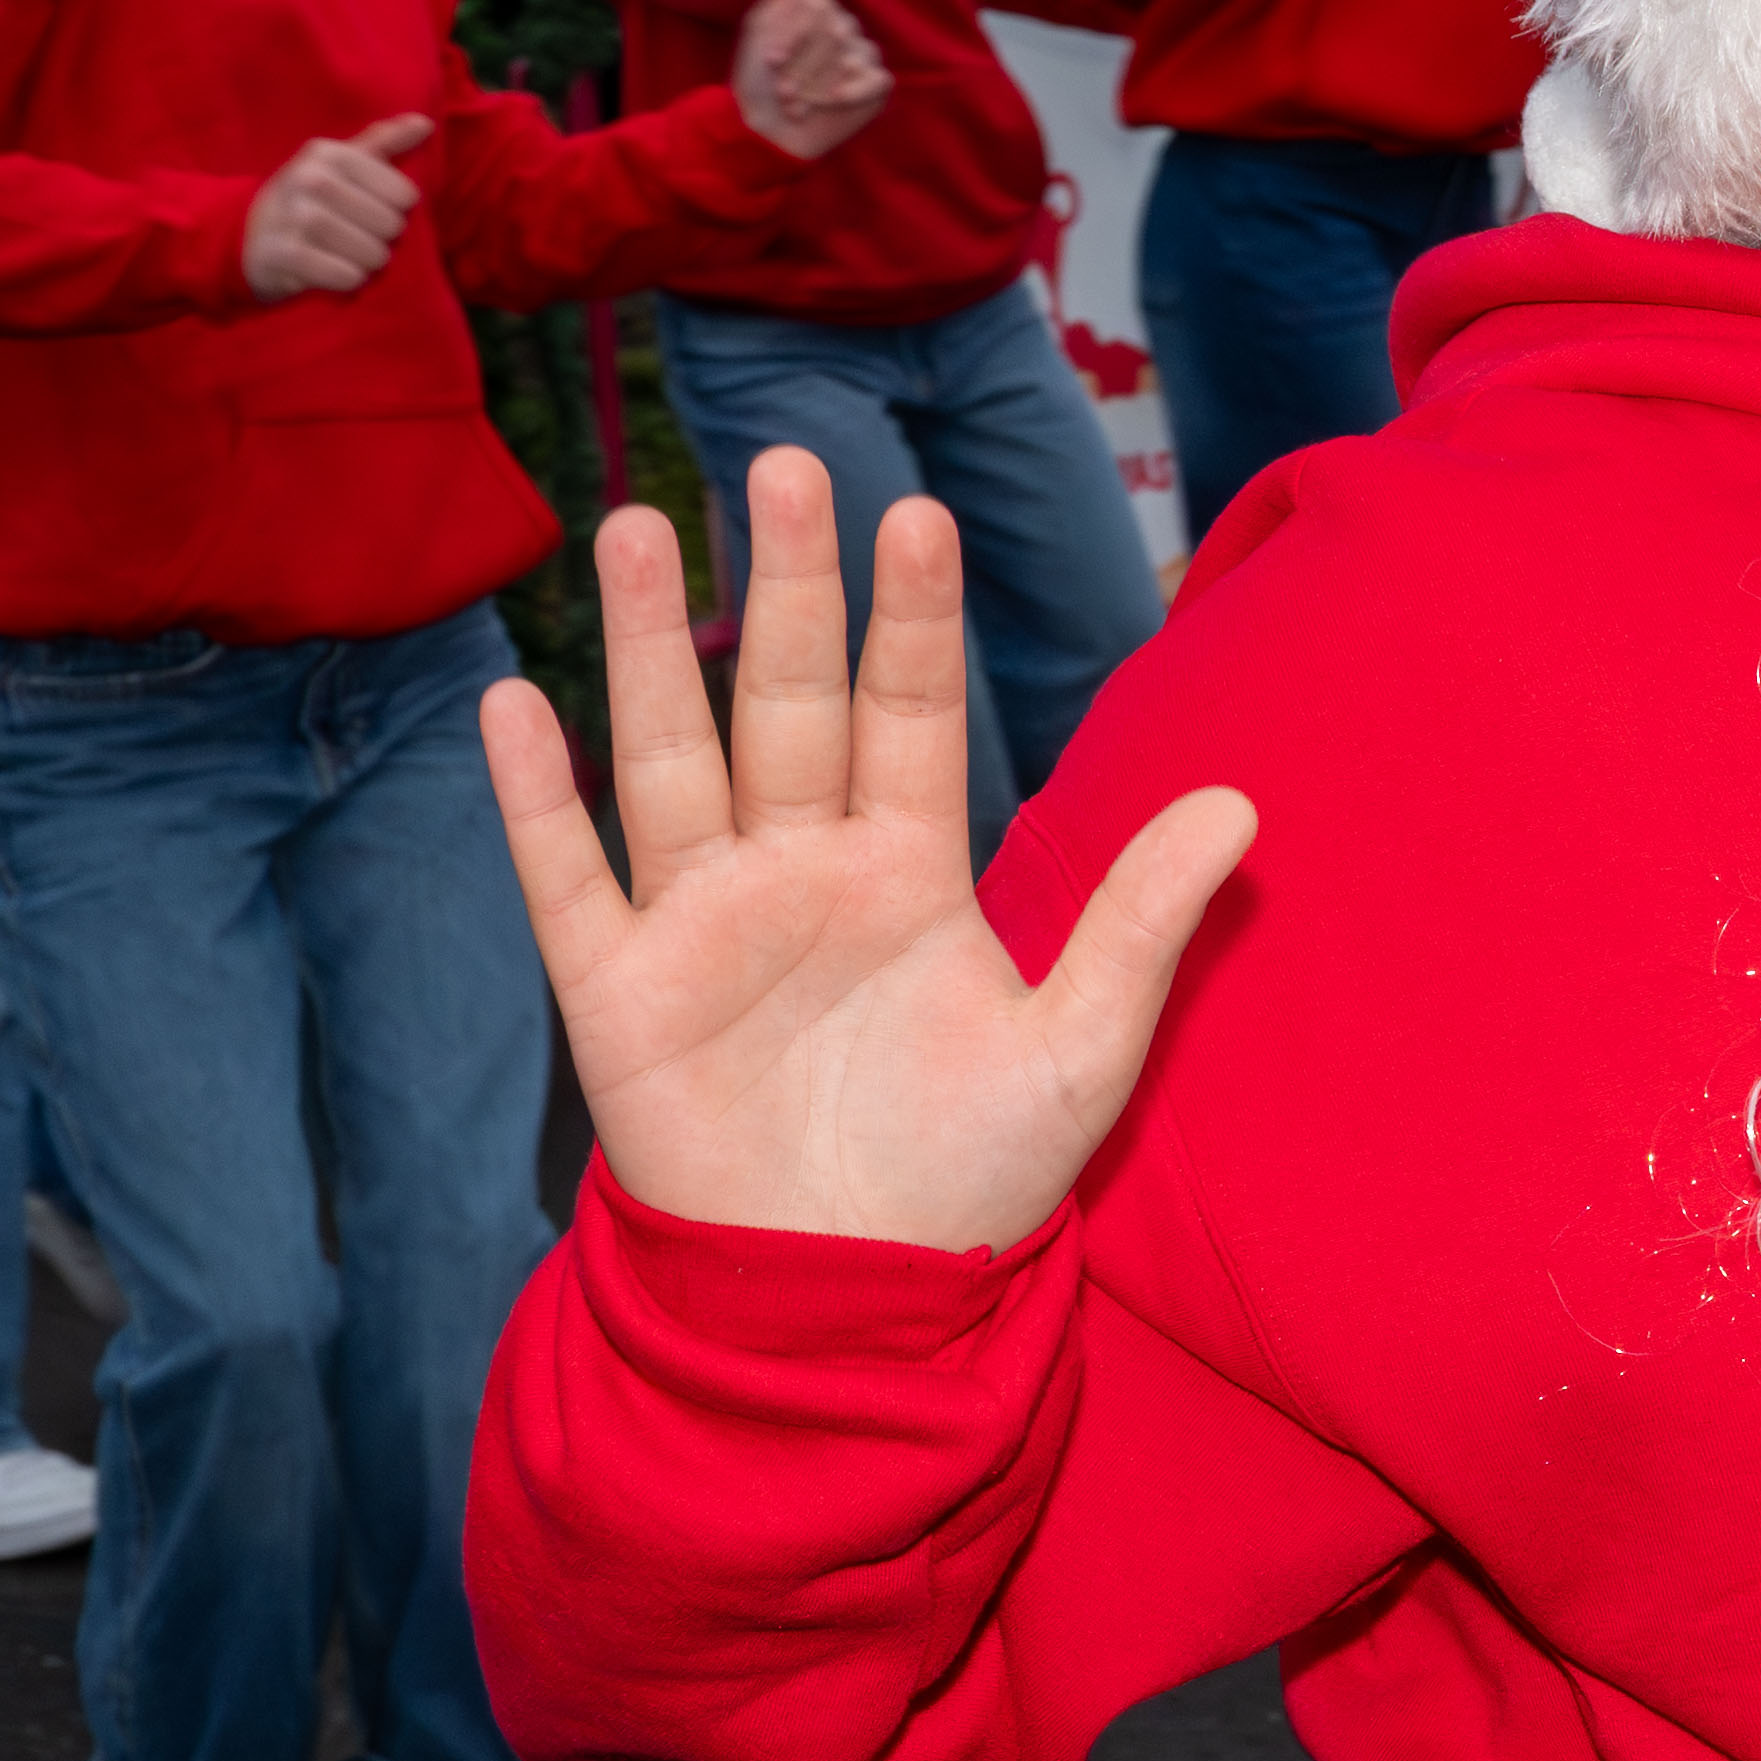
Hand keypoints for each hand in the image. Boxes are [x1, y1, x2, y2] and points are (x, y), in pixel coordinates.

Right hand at [237, 118, 429, 298]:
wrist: (249, 232)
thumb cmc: (311, 195)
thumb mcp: (343, 162)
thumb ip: (385, 142)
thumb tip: (425, 123)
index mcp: (328, 154)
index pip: (401, 192)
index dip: (399, 209)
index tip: (382, 209)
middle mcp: (308, 179)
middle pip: (387, 222)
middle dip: (386, 238)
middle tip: (371, 239)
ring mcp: (291, 216)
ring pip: (366, 250)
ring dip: (372, 261)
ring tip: (363, 259)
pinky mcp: (280, 253)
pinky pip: (340, 274)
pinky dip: (350, 278)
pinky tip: (346, 274)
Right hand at [487, 452, 1256, 1254]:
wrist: (852, 1301)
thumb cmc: (970, 1179)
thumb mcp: (1081, 1051)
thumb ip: (1144, 926)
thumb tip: (1246, 804)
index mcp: (910, 868)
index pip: (909, 710)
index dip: (911, 616)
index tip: (912, 510)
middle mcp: (800, 869)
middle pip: (784, 699)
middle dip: (782, 583)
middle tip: (781, 459)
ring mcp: (702, 920)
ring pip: (667, 752)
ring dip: (643, 642)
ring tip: (628, 522)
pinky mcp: (618, 991)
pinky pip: (568, 876)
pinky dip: (537, 796)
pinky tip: (514, 700)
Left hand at [729, 0, 892, 159]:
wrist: (764, 130)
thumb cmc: (757, 78)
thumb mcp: (764, 23)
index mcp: (818, 13)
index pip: (820, 8)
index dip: (794, 37)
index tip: (770, 59)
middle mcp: (844, 32)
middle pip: (837, 33)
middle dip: (803, 66)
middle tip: (783, 89)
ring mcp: (862, 59)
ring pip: (853, 56)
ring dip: (817, 85)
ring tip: (798, 104)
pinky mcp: (875, 87)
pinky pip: (876, 78)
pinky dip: (851, 92)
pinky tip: (832, 102)